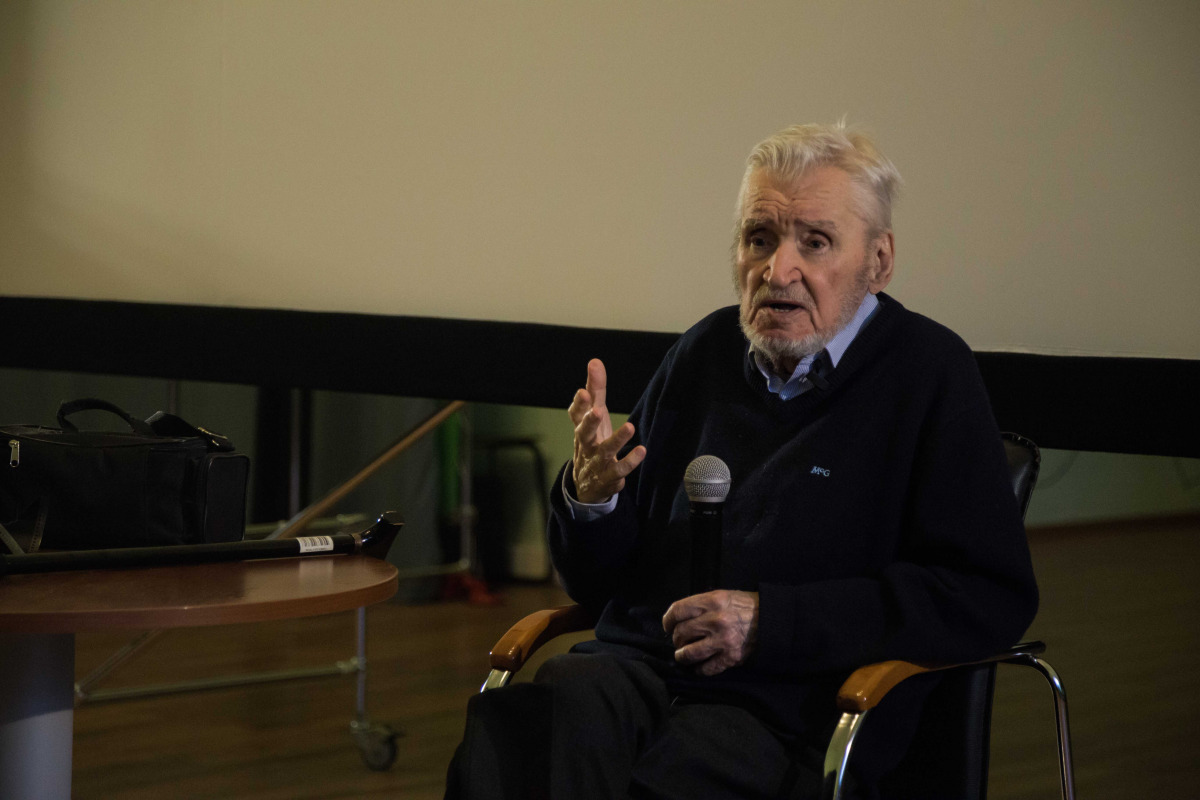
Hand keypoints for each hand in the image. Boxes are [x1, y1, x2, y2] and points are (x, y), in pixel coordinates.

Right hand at [569, 359, 646, 503]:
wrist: (586, 485)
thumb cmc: (592, 441)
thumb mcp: (593, 416)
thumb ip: (595, 390)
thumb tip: (595, 361)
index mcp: (582, 428)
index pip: (577, 414)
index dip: (579, 404)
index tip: (583, 392)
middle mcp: (586, 445)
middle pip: (584, 433)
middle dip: (590, 422)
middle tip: (598, 411)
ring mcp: (596, 463)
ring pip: (605, 452)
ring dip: (616, 440)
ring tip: (630, 427)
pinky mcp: (608, 478)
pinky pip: (618, 472)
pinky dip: (628, 463)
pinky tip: (641, 451)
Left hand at [662, 590, 759, 675]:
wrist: (770, 620)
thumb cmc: (743, 606)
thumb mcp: (722, 596)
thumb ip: (701, 606)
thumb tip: (678, 619)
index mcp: (712, 601)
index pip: (678, 611)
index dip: (667, 620)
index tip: (667, 625)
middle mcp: (715, 620)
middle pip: (680, 633)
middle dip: (676, 639)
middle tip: (680, 640)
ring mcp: (722, 641)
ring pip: (688, 653)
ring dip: (682, 656)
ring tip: (683, 655)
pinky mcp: (730, 657)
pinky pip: (706, 668)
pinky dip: (699, 669)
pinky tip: (699, 666)